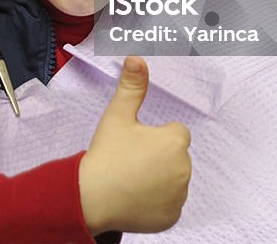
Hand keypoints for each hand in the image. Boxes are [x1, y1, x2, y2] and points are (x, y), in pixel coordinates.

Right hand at [78, 56, 191, 234]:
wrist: (92, 197)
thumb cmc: (106, 154)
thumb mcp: (117, 115)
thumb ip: (132, 87)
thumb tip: (137, 59)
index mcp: (175, 141)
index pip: (176, 132)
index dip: (155, 136)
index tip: (135, 143)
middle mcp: (184, 169)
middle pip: (176, 156)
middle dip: (159, 157)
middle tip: (131, 161)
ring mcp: (180, 195)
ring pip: (173, 180)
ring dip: (160, 179)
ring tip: (132, 179)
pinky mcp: (173, 216)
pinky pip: (169, 203)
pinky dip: (157, 201)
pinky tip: (136, 197)